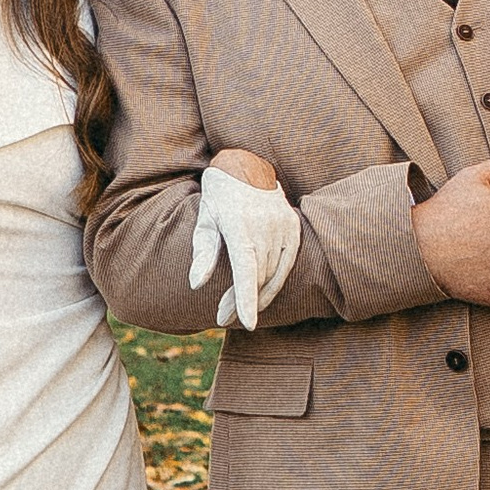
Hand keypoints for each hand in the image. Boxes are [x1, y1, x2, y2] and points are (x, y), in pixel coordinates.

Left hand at [190, 154, 301, 329]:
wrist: (247, 165)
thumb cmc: (219, 196)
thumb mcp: (205, 218)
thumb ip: (203, 251)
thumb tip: (196, 284)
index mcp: (239, 223)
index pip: (246, 269)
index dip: (246, 299)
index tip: (247, 324)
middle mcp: (265, 224)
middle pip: (257, 277)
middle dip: (240, 301)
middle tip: (222, 317)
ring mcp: (284, 225)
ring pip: (273, 274)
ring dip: (257, 296)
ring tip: (237, 309)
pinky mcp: (294, 227)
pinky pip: (286, 265)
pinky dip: (274, 283)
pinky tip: (259, 294)